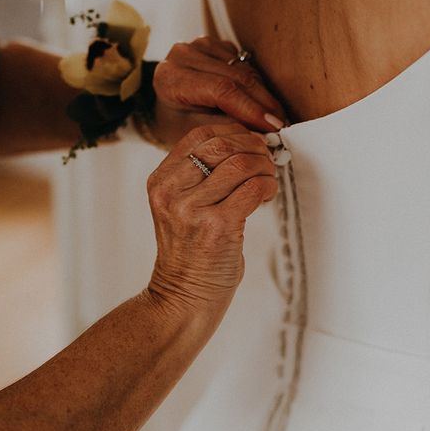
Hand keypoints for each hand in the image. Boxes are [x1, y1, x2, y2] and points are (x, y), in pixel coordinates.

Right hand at [146, 123, 277, 316]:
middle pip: (221, 144)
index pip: (200, 135)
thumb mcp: (181, 207)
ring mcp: (192, 209)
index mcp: (160, 181)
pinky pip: (253, 189)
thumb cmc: (190, 253)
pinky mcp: (216, 227)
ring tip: (268, 179)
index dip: (233, 132)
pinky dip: (268, 186)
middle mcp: (171, 191)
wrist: (182, 299)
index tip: (251, 142)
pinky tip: (268, 195)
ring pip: (240, 163)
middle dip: (253, 146)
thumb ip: (200, 176)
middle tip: (267, 159)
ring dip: (264, 167)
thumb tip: (246, 144)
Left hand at [151, 37, 287, 145]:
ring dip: (264, 94)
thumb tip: (262, 131)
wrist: (165, 106)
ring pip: (244, 69)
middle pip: (236, 77)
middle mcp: (184, 55)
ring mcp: (200, 46)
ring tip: (275, 116)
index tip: (272, 126)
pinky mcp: (214, 44)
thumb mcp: (194, 132)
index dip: (251, 108)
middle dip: (264, 103)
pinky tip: (262, 101)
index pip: (221, 89)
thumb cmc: (175, 123)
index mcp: (171, 78)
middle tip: (282, 124)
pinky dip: (257, 84)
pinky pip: (244, 64)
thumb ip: (226, 128)